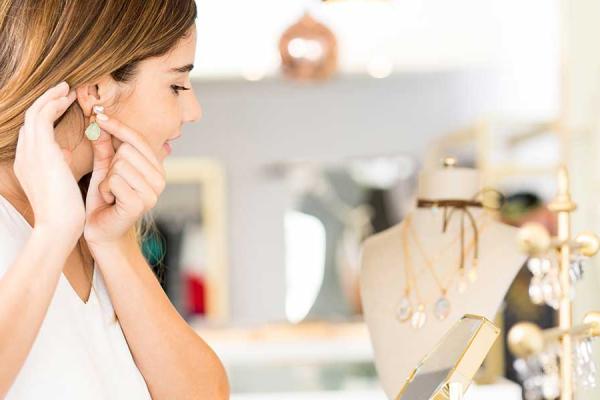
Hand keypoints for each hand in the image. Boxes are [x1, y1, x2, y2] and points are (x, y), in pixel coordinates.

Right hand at [13, 82, 83, 245]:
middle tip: (66, 92)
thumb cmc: (66, 212)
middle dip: (47, 103)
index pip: (34, 134)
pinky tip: (67, 97)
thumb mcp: (61, 184)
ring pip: (34, 113)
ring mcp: (29, 152)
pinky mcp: (40, 150)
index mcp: (28, 165)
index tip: (64, 107)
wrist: (60, 226)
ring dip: (50, 98)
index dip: (47, 117)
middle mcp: (24, 156)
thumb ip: (59, 165)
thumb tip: (65, 151)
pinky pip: (42, 116)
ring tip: (67, 89)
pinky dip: (53, 103)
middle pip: (31, 120)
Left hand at [83, 114, 165, 247]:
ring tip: (111, 193)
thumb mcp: (105, 169)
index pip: (138, 139)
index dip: (117, 126)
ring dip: (106, 179)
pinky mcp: (140, 204)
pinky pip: (114, 180)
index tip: (99, 115)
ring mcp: (152, 192)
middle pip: (126, 150)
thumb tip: (98, 122)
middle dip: (110, 164)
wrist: (103, 232)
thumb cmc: (105, 200)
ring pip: (119, 164)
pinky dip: (105, 190)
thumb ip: (104, 147)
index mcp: (156, 168)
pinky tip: (111, 201)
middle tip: (111, 182)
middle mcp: (160, 179)